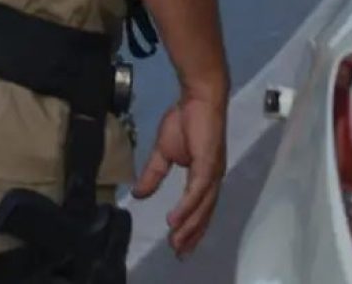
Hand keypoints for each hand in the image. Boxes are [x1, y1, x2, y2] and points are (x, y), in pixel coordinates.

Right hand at [130, 95, 226, 256]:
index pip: (199, 209)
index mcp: (204, 176)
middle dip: (191, 235)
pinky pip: (197, 192)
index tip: (180, 247)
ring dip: (189, 227)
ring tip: (176, 243)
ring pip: (202, 208)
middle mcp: (212, 179)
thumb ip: (153, 175)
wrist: (198, 98)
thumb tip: (138, 195)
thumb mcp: (163, 153)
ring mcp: (213, 172)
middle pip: (203, 214)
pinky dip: (187, 208)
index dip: (191, 228)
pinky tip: (176, 220)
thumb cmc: (184, 120)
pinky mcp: (209, 164)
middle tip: (179, 254)